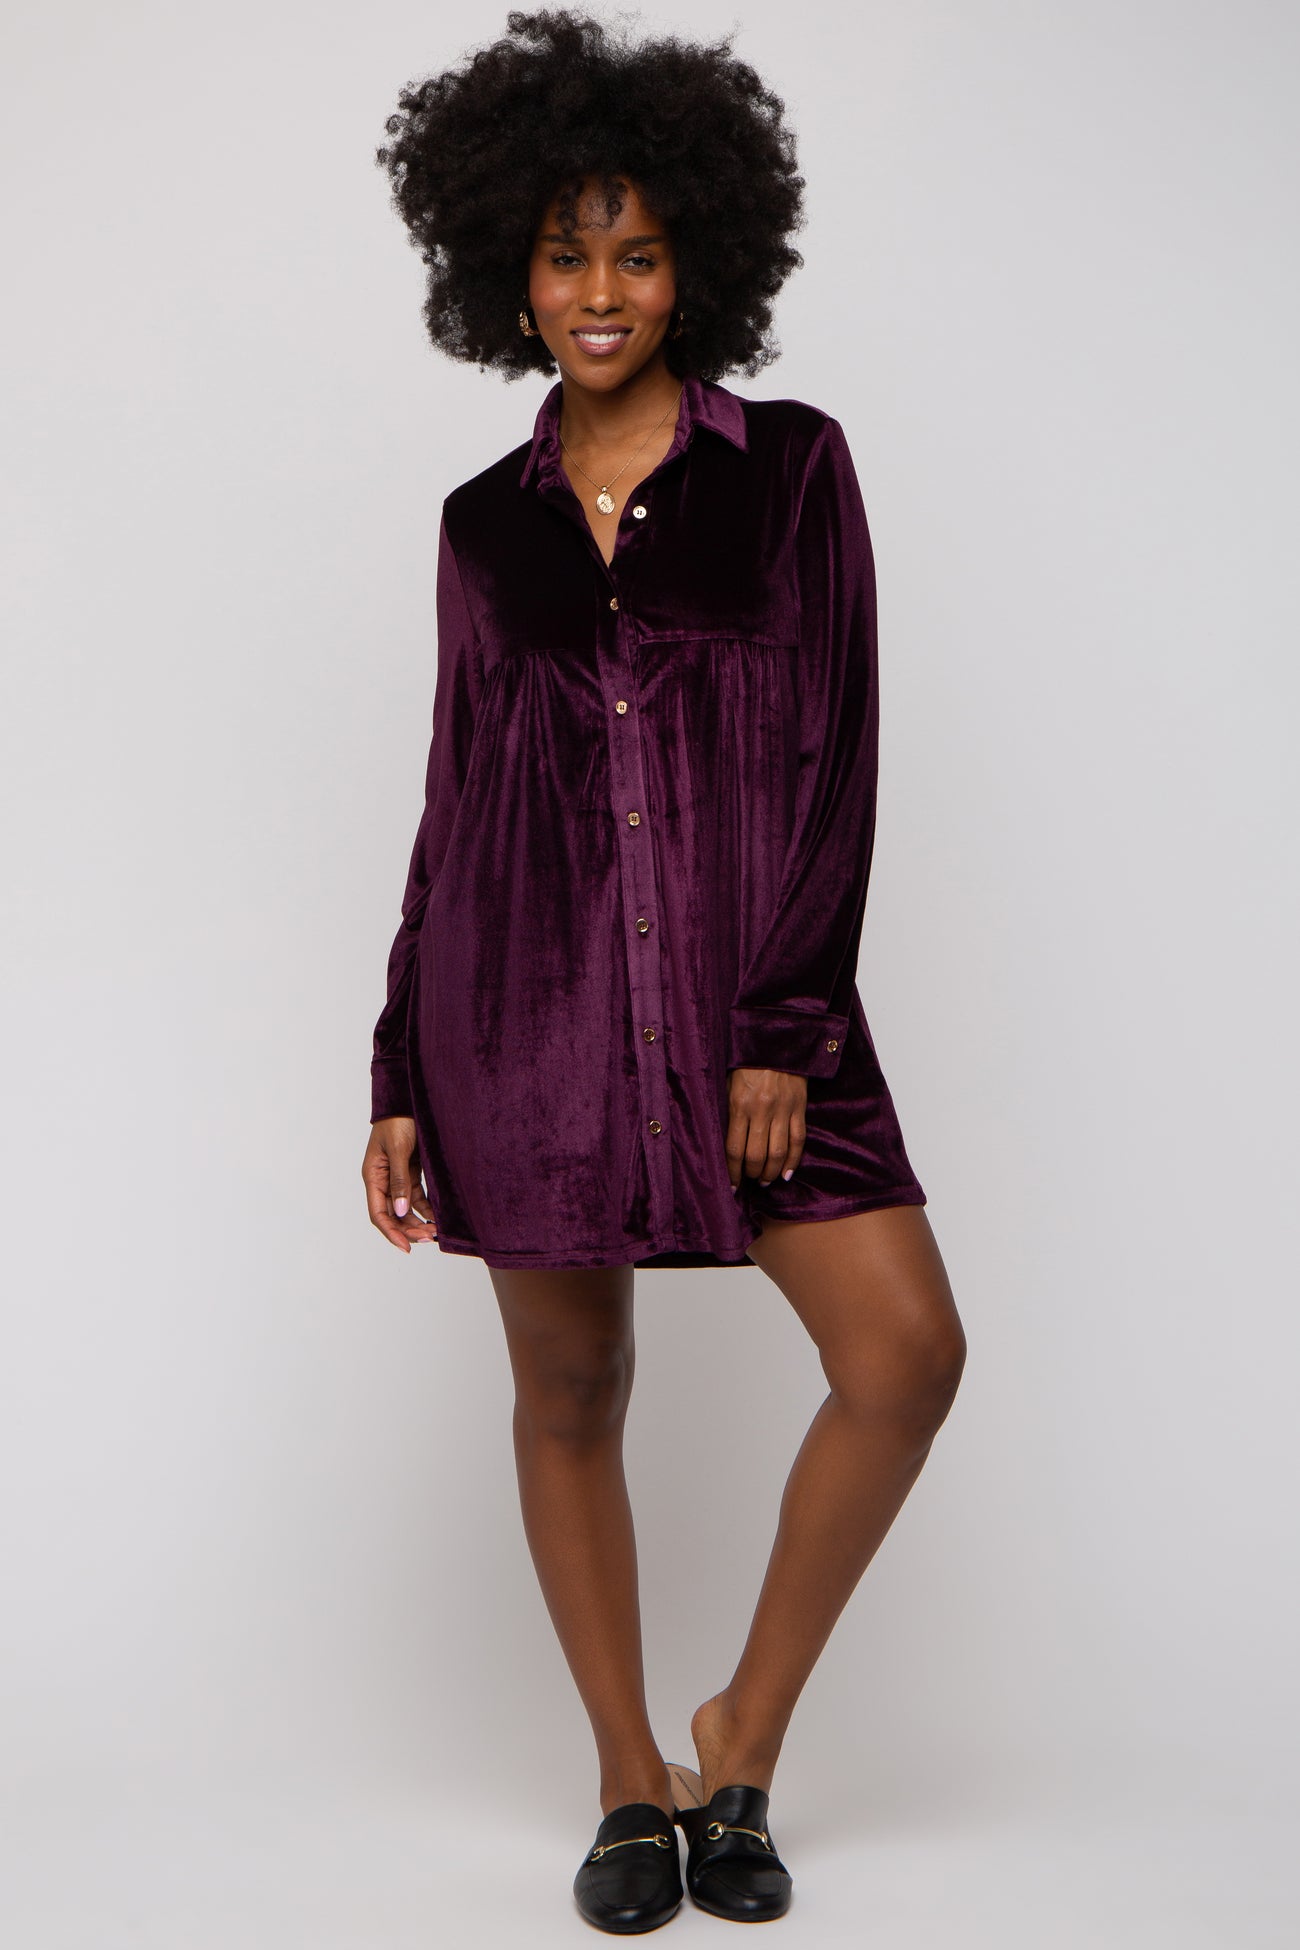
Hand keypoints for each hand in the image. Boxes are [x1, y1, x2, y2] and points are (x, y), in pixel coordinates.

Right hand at [363, 1117, 437, 1251]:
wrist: (409, 1098)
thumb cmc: (398, 1120)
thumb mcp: (398, 1150)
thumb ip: (399, 1181)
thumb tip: (400, 1211)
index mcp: (373, 1176)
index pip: (378, 1213)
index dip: (391, 1232)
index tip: (406, 1247)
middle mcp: (383, 1180)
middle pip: (393, 1214)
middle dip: (409, 1229)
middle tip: (429, 1238)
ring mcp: (397, 1177)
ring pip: (405, 1208)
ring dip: (418, 1221)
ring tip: (435, 1231)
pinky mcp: (411, 1171)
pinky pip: (417, 1197)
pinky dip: (426, 1208)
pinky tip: (437, 1216)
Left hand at [724, 1067, 806, 1188]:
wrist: (776, 1042)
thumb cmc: (746, 1065)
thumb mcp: (728, 1084)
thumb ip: (728, 1112)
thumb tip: (725, 1145)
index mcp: (739, 1104)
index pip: (734, 1148)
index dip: (732, 1172)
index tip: (730, 1185)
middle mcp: (761, 1109)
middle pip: (756, 1155)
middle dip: (750, 1174)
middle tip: (748, 1181)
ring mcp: (783, 1109)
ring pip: (778, 1152)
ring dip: (771, 1172)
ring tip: (765, 1180)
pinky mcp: (799, 1108)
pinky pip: (798, 1140)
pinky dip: (793, 1160)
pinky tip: (787, 1174)